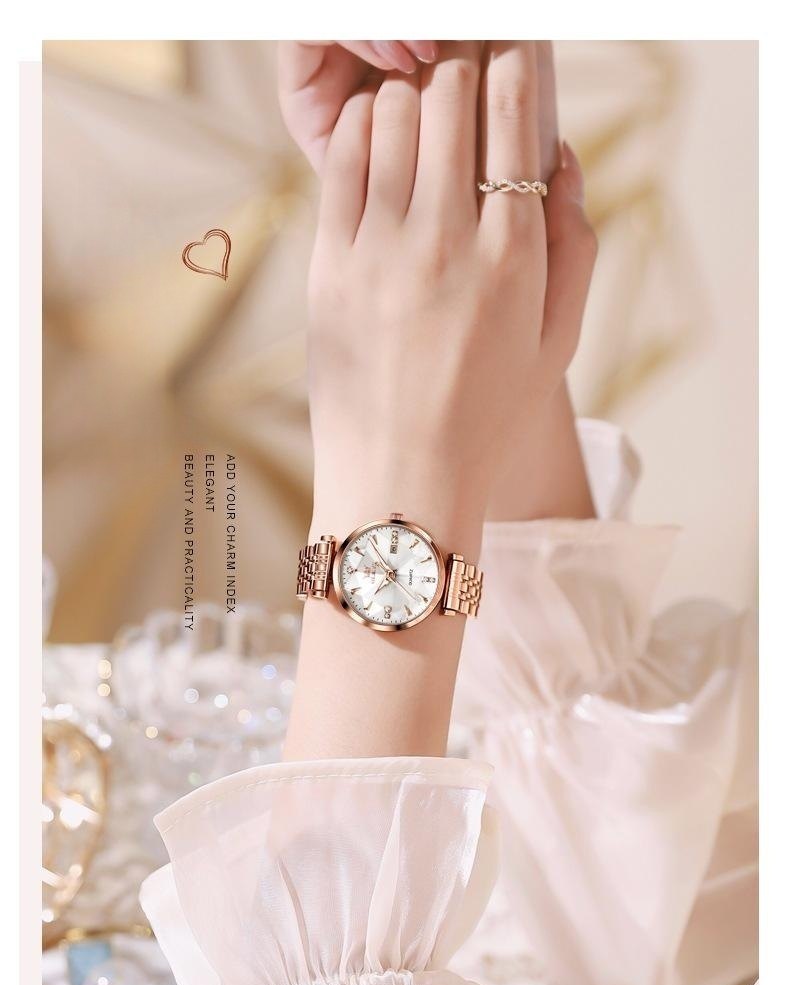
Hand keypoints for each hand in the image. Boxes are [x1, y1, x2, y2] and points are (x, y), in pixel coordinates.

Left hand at [308, 43, 596, 551]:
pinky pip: (339, 161)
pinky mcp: (328, 266)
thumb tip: (565, 159)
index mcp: (512, 258)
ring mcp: (379, 252)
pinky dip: (357, 127)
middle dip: (459, 70)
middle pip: (447, 100)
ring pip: (388, 117)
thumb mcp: (557, 343)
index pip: (513, 119)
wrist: (401, 478)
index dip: (512, 68)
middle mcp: (444, 242)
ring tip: (416, 109)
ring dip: (407, 96)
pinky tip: (371, 133)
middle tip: (461, 75)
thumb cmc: (487, 417)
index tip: (509, 56)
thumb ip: (575, 245)